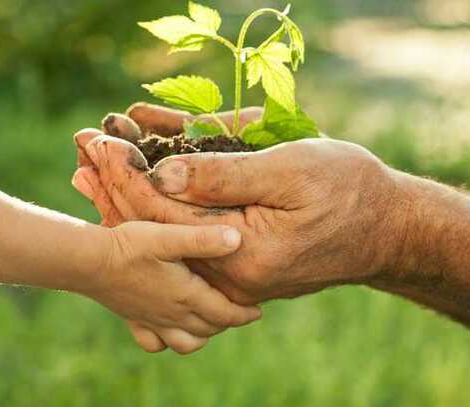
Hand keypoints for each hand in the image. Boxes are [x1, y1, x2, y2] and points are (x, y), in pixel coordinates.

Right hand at [71, 177, 261, 352]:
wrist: (89, 262)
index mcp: (186, 295)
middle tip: (239, 310)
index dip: (245, 313)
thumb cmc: (130, 246)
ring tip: (210, 321)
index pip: (225, 313)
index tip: (258, 311)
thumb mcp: (169, 237)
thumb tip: (237, 239)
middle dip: (228, 322)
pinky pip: (156, 343)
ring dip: (203, 334)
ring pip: (187, 342)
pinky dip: (168, 340)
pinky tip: (171, 327)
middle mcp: (172, 313)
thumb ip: (203, 239)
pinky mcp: (134, 319)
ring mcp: (152, 320)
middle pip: (210, 328)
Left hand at [72, 106, 405, 304]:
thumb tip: (163, 174)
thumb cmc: (348, 191)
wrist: (386, 230)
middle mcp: (229, 273)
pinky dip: (163, 210)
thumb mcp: (289, 170)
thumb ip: (224, 176)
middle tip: (83, 151)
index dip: (128, 175)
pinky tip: (139, 190)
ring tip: (95, 170)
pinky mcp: (240, 264)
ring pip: (169, 235)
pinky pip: (190, 237)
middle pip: (157, 230)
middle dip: (117, 186)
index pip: (165, 215)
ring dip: (132, 198)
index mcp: (241, 254)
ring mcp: (233, 273)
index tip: (97, 143)